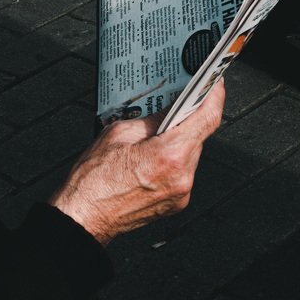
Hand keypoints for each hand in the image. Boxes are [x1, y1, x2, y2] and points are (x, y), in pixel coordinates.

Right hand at [51, 80, 224, 244]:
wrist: (84, 216)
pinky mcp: (176, 204)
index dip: (214, 96)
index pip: (207, 118)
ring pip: (190, 155)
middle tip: (173, 107)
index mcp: (169, 156)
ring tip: (153, 136)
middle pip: (198, 136)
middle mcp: (181, 177)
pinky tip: (151, 158)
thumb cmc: (93, 181)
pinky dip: (172, 161)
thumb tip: (169, 110)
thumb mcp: (118, 134)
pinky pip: (182, 173)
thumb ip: (150, 120)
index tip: (214, 83)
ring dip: (178, 141)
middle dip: (187, 120)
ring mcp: (181, 193)